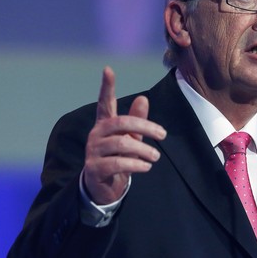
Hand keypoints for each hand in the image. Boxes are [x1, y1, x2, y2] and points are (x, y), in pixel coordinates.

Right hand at [83, 66, 166, 204]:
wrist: (102, 188)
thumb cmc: (118, 158)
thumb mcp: (130, 138)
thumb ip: (137, 120)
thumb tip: (143, 98)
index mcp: (104, 124)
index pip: (105, 102)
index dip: (107, 87)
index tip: (108, 69)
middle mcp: (96, 135)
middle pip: (120, 123)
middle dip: (145, 127)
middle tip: (163, 134)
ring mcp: (93, 151)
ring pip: (120, 144)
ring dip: (143, 150)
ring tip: (156, 156)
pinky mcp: (94, 169)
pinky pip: (117, 163)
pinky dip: (135, 164)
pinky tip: (146, 166)